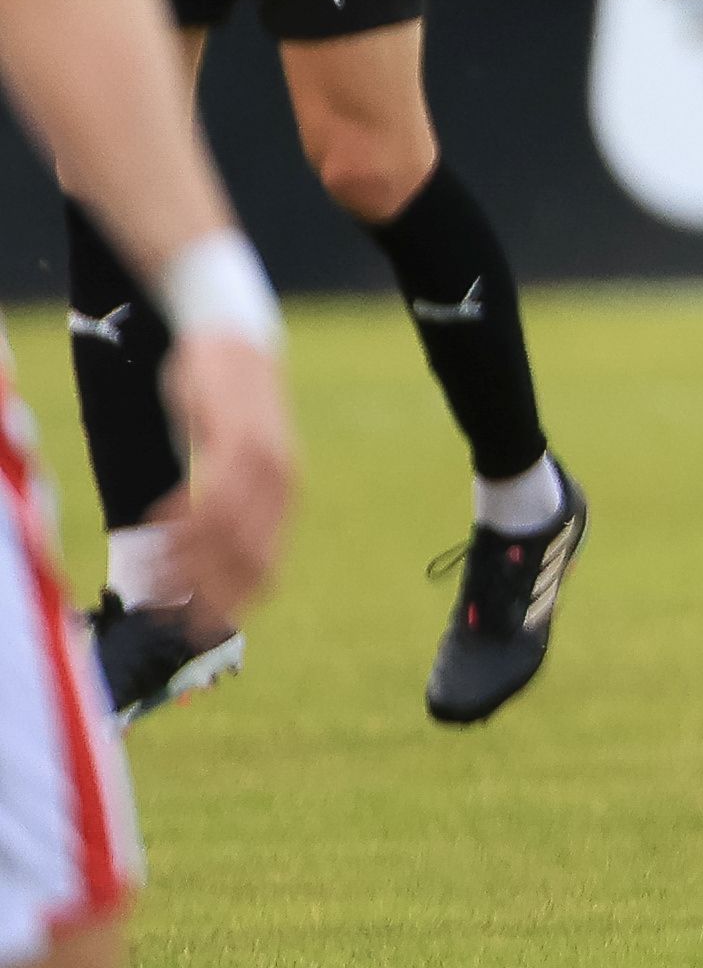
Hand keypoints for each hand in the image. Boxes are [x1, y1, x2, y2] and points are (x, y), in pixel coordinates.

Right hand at [162, 334, 296, 613]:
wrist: (237, 338)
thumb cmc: (230, 408)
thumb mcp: (234, 461)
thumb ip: (228, 507)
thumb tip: (202, 557)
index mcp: (285, 494)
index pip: (264, 566)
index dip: (231, 601)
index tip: (200, 629)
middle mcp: (281, 480)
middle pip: (244, 556)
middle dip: (205, 592)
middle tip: (168, 616)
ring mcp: (262, 459)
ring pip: (225, 528)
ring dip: (185, 559)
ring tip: (153, 577)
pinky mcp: (236, 436)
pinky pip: (212, 488)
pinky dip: (184, 514)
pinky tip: (158, 524)